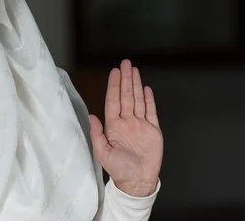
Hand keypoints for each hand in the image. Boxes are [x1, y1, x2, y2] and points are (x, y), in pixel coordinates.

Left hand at [89, 59, 162, 196]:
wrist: (138, 181)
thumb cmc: (119, 170)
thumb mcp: (103, 153)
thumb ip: (97, 134)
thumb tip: (91, 116)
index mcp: (114, 126)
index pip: (113, 100)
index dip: (114, 86)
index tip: (114, 72)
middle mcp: (127, 122)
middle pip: (126, 96)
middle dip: (125, 79)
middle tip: (125, 63)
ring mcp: (140, 125)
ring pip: (138, 100)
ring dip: (135, 85)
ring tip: (134, 70)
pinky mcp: (153, 130)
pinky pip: (151, 111)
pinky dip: (148, 99)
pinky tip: (145, 88)